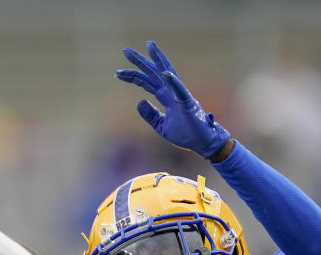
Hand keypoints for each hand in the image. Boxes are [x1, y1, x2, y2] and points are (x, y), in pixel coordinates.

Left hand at [115, 41, 229, 159]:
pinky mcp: (188, 104)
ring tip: (149, 45)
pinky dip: (173, 82)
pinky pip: (180, 91)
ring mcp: (180, 96)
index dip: (133, 76)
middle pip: (153, 73)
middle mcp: (172, 92)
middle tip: (126, 50)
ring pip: (167, 74)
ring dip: (158, 60)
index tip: (117, 72)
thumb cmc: (186, 134)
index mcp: (166, 97)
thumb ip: (150, 115)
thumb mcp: (161, 126)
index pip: (146, 82)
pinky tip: (165, 73)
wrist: (203, 142)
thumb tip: (139, 102)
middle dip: (140, 62)